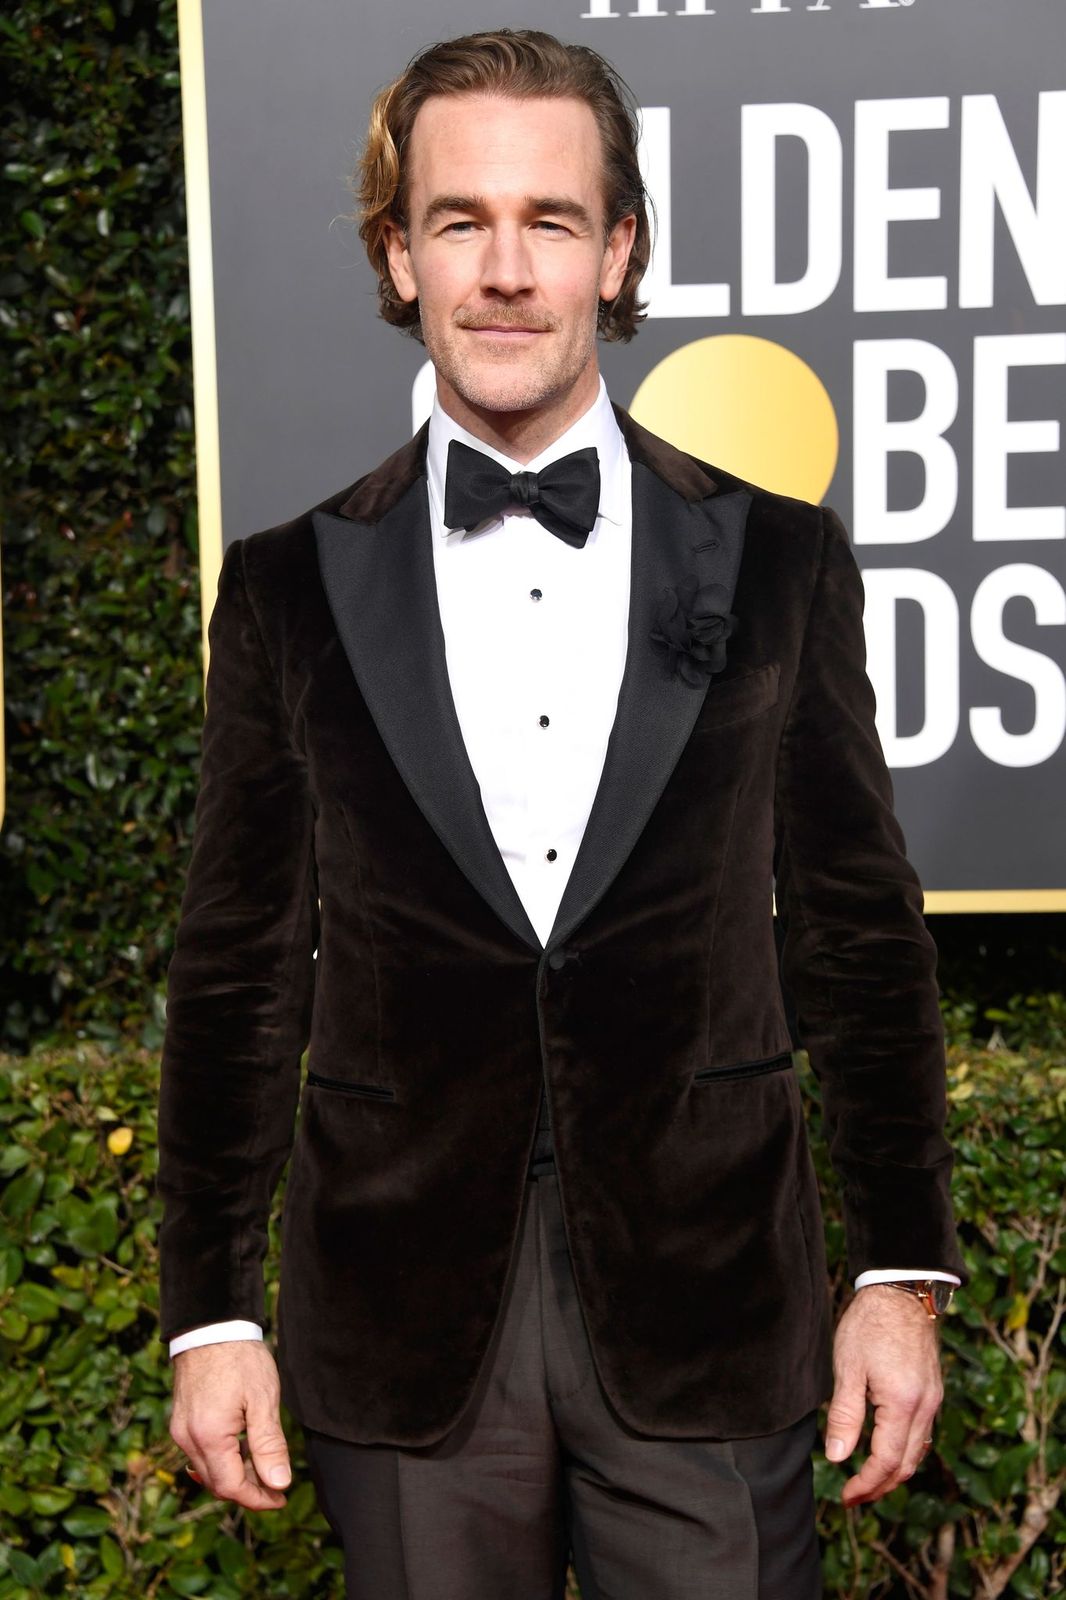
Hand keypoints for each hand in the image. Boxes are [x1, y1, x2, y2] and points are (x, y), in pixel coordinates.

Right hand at [168, 1340, 291, 1510]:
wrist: (210, 1327)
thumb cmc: (240, 1358)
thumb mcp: (263, 1400)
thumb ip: (269, 1444)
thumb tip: (279, 1483)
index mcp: (209, 1437)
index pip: (231, 1487)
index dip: (258, 1499)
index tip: (280, 1498)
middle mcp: (188, 1439)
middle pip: (217, 1484)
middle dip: (248, 1490)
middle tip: (276, 1486)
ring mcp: (180, 1431)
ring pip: (207, 1471)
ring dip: (234, 1475)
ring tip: (262, 1466)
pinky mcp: (180, 1421)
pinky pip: (199, 1454)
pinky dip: (221, 1460)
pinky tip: (241, 1449)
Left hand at [824, 1284, 942, 1505]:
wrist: (901, 1291)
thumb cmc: (870, 1324)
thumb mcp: (848, 1368)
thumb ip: (844, 1415)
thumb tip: (837, 1457)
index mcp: (904, 1404)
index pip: (887, 1462)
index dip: (866, 1485)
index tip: (846, 1497)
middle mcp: (925, 1407)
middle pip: (907, 1464)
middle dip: (881, 1486)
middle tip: (854, 1497)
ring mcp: (933, 1399)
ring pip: (918, 1452)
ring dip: (894, 1472)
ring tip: (867, 1480)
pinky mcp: (932, 1390)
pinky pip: (922, 1433)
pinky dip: (904, 1451)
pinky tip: (885, 1450)